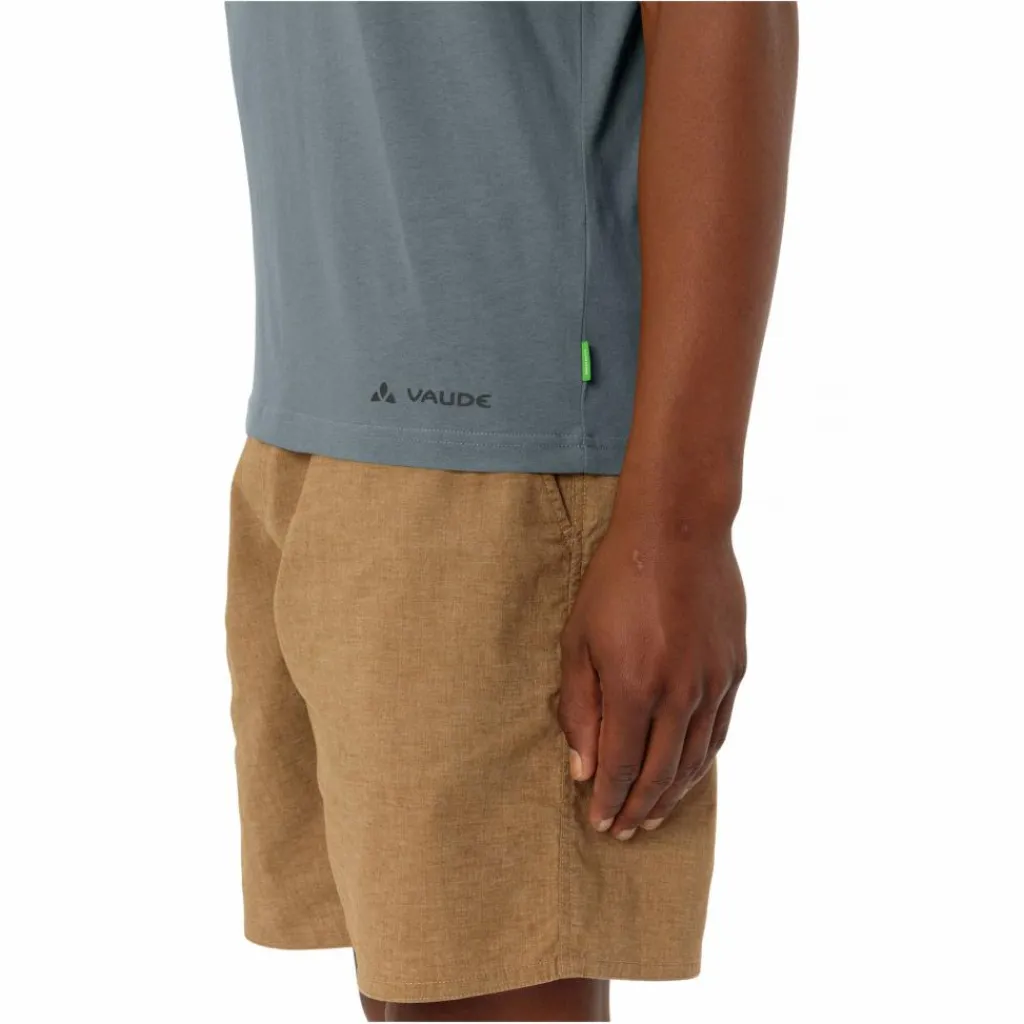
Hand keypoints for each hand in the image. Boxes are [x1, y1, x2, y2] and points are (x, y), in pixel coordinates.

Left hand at [558, 506, 745, 838]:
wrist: (678, 532)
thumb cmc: (616, 580)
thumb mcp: (579, 639)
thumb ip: (580, 708)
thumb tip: (582, 768)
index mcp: (634, 687)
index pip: (620, 767)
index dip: (608, 801)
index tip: (599, 822)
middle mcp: (679, 694)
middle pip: (660, 774)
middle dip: (638, 809)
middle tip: (624, 830)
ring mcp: (713, 683)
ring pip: (695, 760)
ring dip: (673, 794)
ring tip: (654, 815)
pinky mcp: (735, 670)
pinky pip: (718, 731)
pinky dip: (702, 761)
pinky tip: (688, 773)